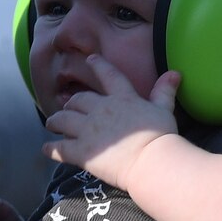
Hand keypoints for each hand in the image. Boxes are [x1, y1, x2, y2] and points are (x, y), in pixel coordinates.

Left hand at [41, 55, 179, 189]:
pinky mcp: (82, 152)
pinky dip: (51, 149)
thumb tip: (175, 73)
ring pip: (63, 120)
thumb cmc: (160, 135)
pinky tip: (46, 149)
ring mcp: (88, 131)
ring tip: (51, 123)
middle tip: (68, 107)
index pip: (108, 75)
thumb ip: (164, 91)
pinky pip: (60, 148)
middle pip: (78, 100)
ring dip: (55, 121)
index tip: (90, 60)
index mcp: (121, 98)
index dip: (98, 65)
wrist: (151, 160)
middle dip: (72, 103)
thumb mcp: (164, 109)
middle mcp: (100, 110)